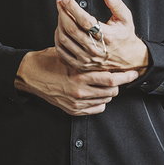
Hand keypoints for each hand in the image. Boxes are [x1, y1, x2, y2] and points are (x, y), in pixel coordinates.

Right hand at [14, 47, 139, 115]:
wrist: (30, 75)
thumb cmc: (49, 61)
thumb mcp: (69, 55)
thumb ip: (88, 58)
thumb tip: (107, 54)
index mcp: (79, 76)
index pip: (110, 79)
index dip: (125, 77)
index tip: (133, 73)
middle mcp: (79, 92)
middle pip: (111, 92)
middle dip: (118, 84)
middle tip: (118, 77)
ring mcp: (76, 103)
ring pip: (105, 100)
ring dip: (109, 92)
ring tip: (105, 83)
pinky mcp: (73, 110)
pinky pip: (96, 108)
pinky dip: (100, 101)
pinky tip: (96, 93)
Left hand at [54, 0, 149, 73]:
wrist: (129, 59)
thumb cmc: (125, 36)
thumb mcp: (126, 18)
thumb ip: (116, 3)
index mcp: (107, 36)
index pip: (85, 20)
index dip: (72, 8)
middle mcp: (96, 49)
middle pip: (71, 29)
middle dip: (62, 12)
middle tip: (60, 1)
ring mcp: (87, 58)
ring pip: (64, 39)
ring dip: (59, 23)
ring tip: (61, 13)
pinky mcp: (81, 65)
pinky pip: (62, 52)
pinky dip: (57, 39)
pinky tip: (60, 29)